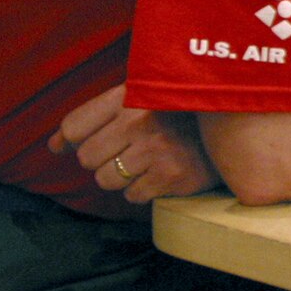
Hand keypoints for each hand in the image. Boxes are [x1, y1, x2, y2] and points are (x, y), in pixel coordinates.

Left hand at [49, 84, 218, 204]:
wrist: (238, 124)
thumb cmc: (182, 111)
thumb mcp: (143, 96)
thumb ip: (96, 118)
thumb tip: (52, 146)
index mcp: (131, 94)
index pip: (74, 126)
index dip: (70, 140)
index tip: (75, 144)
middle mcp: (140, 120)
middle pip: (87, 158)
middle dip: (103, 159)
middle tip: (128, 150)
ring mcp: (156, 149)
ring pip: (106, 180)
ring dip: (122, 177)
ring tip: (146, 162)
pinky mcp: (171, 176)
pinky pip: (132, 196)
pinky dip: (143, 190)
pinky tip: (161, 173)